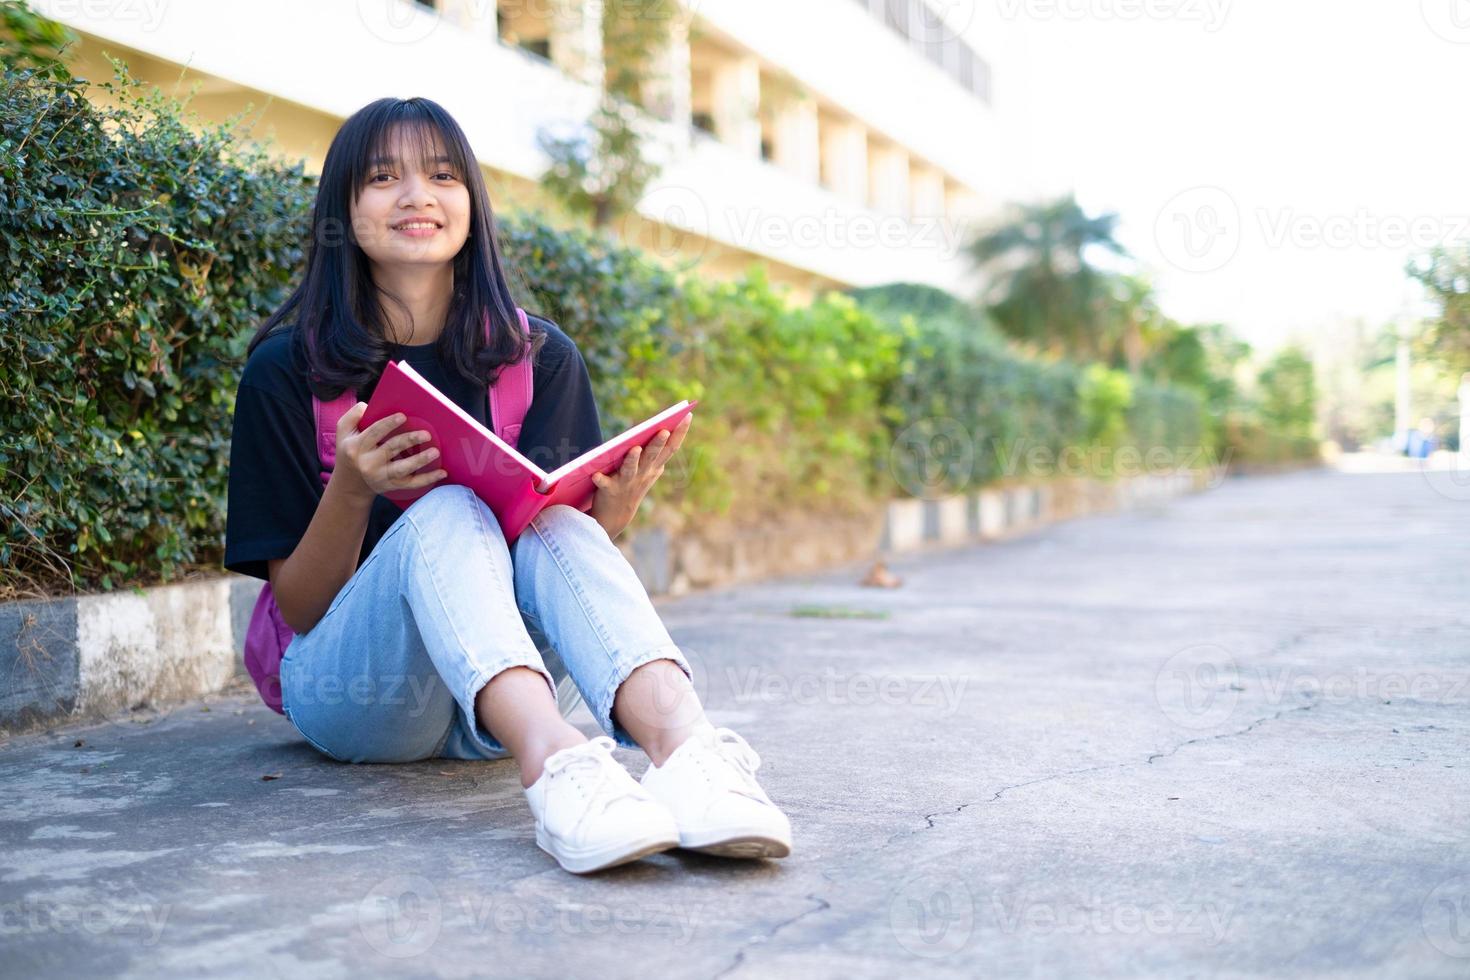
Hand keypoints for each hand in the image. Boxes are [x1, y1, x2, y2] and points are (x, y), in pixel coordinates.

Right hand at [330, 402, 447, 501]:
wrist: (349, 484)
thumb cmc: (350, 451)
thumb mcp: (343, 432)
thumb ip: (353, 416)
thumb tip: (368, 406)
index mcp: (356, 446)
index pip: (374, 433)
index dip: (388, 424)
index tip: (403, 416)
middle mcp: (368, 462)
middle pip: (391, 449)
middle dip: (409, 440)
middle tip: (426, 434)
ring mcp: (381, 476)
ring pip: (402, 469)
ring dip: (420, 460)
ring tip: (435, 452)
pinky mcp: (392, 486)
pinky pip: (412, 484)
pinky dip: (428, 479)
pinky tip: (442, 473)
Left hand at [589, 413, 691, 537]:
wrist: (616, 516)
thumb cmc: (633, 486)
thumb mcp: (649, 470)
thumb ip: (656, 453)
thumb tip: (666, 430)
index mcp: (654, 467)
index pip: (671, 448)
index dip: (680, 433)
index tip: (688, 415)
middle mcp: (643, 474)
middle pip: (652, 456)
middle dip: (658, 443)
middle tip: (664, 430)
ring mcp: (626, 483)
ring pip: (630, 469)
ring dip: (633, 459)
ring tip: (634, 448)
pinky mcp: (609, 490)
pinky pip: (604, 484)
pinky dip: (600, 479)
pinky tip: (595, 474)